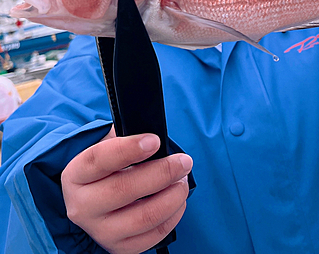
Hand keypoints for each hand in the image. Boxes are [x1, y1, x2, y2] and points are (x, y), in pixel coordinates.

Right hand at [61, 127, 192, 253]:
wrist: (94, 199)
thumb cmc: (109, 166)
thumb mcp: (108, 145)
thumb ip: (127, 137)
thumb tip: (155, 135)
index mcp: (76, 174)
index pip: (99, 159)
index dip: (129, 149)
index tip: (155, 141)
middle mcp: (82, 205)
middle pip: (124, 189)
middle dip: (162, 173)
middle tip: (184, 161)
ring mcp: (99, 231)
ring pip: (143, 217)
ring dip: (172, 196)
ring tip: (182, 180)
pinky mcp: (118, 247)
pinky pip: (152, 236)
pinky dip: (173, 216)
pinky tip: (178, 200)